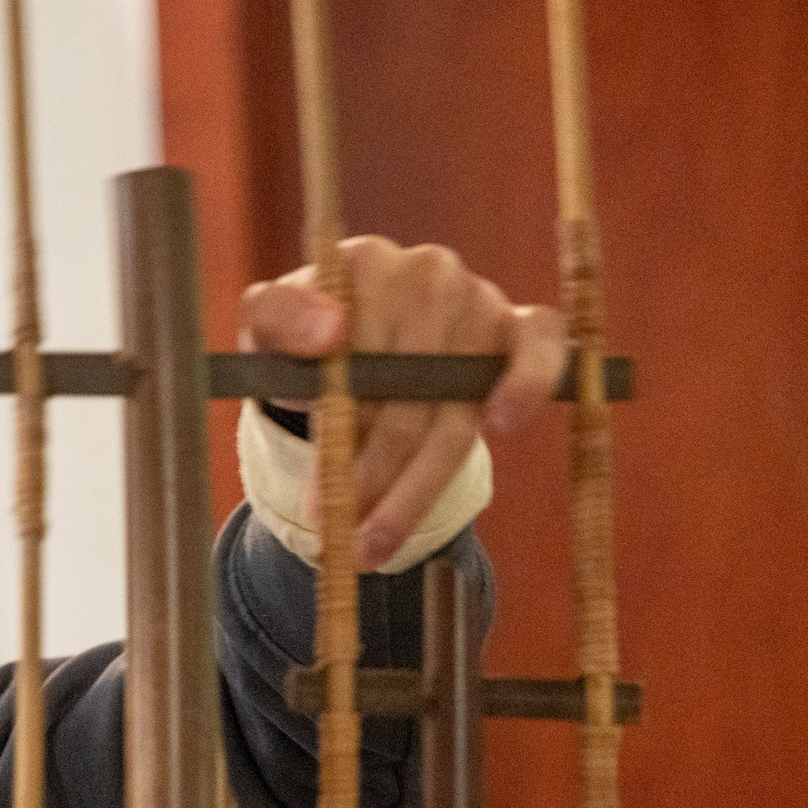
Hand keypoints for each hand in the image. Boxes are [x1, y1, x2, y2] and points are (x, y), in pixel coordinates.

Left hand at [241, 236, 564, 568]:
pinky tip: (503, 425)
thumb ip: (279, 320)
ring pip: (456, 409)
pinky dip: (528, 382)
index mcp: (365, 264)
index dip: (335, 439)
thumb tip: (330, 332)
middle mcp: (429, 272)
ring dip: (418, 486)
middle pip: (405, 398)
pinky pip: (541, 348)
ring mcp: (479, 297)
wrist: (341, 335)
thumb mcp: (266, 328)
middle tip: (340, 539)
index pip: (356, 363)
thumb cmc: (302, 339)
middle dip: (371, 478)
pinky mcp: (519, 323)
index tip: (316, 500)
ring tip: (376, 543)